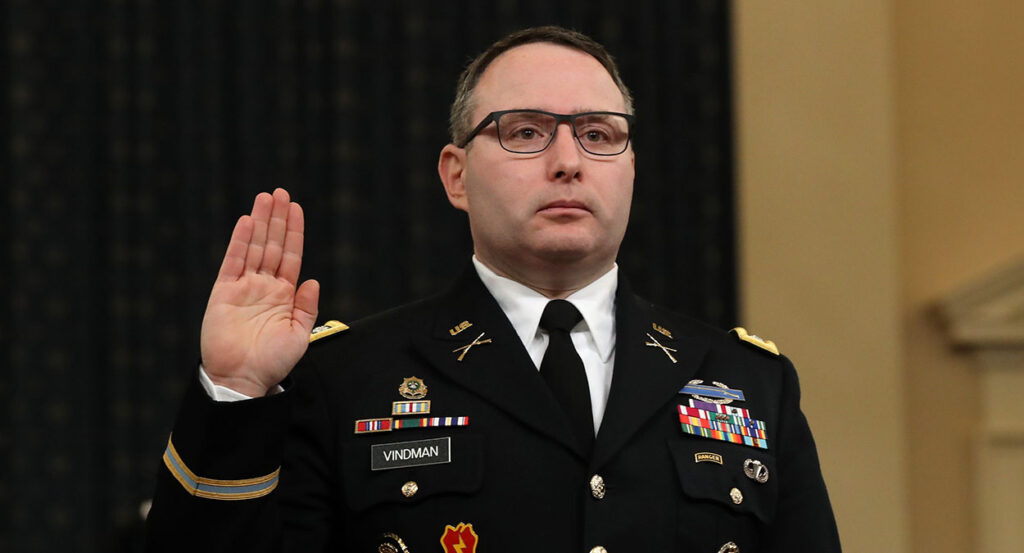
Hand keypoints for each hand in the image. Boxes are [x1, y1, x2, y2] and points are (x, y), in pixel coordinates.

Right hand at [200, 188, 319, 396]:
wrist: (244, 379)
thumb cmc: (272, 362)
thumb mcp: (299, 335)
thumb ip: (306, 306)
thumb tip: (311, 280)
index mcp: (284, 295)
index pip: (291, 256)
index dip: (294, 232)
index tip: (296, 208)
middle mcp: (263, 286)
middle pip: (272, 245)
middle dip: (277, 219)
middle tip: (281, 192)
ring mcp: (243, 287)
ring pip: (254, 247)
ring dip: (260, 222)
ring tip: (266, 197)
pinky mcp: (224, 292)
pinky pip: (233, 262)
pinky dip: (240, 242)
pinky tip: (247, 222)